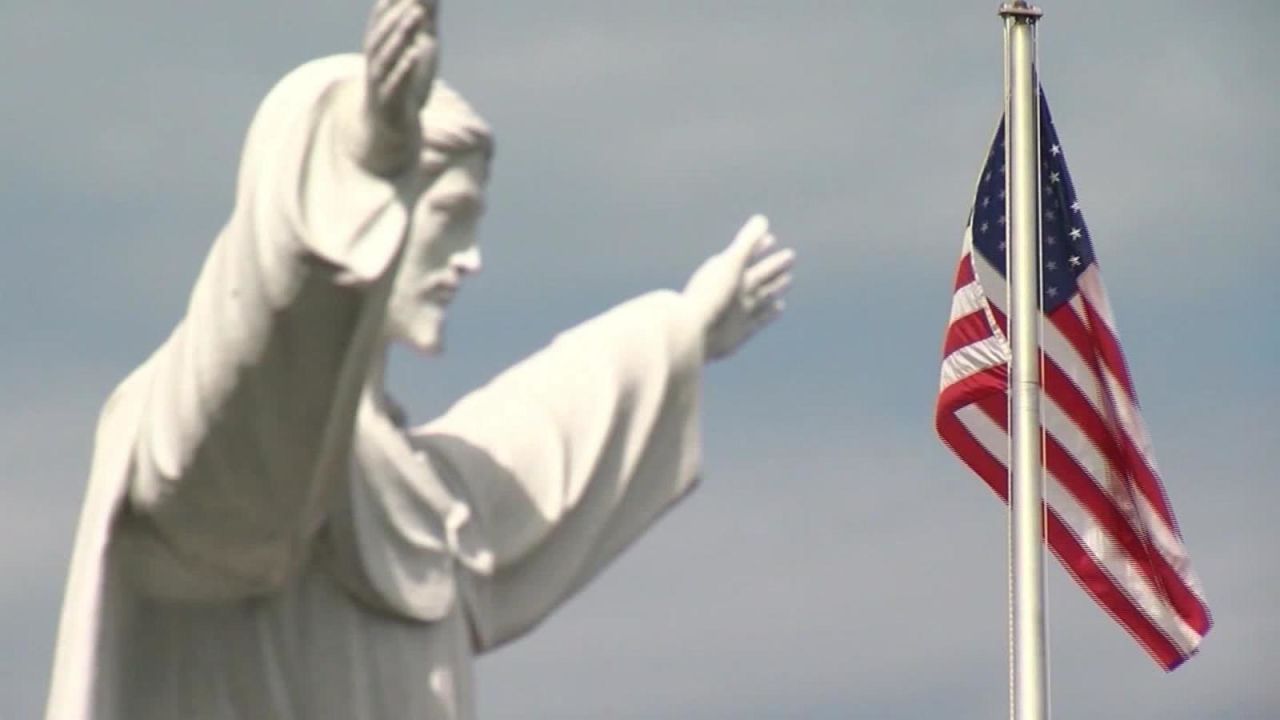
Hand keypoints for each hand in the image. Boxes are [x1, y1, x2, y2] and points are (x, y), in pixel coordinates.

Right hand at [357, 0, 438, 173]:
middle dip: (397, 15)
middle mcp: (375, 65)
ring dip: (401, 35)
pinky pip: (396, 83)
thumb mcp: (413, 55)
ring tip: (416, 17)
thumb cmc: (401, 87)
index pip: (379, 24)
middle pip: (382, 36)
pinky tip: (415, 55)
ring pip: (387, 56)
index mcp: (378, 52)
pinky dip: (404, 68)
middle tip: (414, 0)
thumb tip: (423, 2)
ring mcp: (380, 84)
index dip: (386, 6)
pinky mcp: (390, 102)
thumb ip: (418, 28)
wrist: (390, 130)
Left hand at [683, 215, 794, 361]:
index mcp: (727, 273)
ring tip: (789, 279)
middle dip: (774, 265)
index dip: (759, 246)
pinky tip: (780, 306)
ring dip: (776, 287)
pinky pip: (760, 319)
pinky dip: (770, 312)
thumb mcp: (732, 263)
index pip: (747, 256)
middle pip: (759, 275)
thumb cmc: (711, 295)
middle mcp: (733, 292)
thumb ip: (747, 243)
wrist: (692, 333)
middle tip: (791, 255)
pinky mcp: (742, 331)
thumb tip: (762, 220)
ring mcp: (738, 312)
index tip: (772, 238)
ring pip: (763, 296)